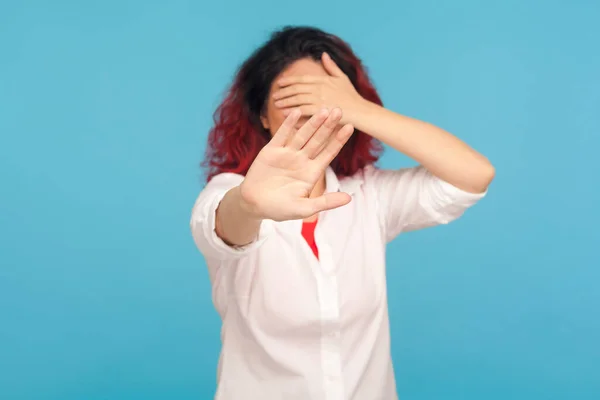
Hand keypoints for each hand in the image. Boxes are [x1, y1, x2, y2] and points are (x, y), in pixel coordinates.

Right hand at [239, 108, 353, 221]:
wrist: (254, 205)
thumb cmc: (280, 209)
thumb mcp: (305, 209)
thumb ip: (325, 202)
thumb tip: (348, 199)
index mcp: (311, 173)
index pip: (328, 153)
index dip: (338, 140)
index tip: (350, 127)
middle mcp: (301, 160)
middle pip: (318, 140)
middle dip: (328, 126)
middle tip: (339, 110)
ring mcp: (287, 154)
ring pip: (303, 135)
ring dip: (313, 122)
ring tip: (324, 110)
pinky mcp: (271, 151)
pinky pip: (282, 135)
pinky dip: (289, 124)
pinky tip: (296, 112)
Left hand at [272, 53, 366, 124]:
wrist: (360, 111)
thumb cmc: (352, 96)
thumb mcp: (342, 77)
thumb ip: (331, 66)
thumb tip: (324, 54)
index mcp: (323, 79)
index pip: (301, 79)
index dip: (289, 81)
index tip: (279, 83)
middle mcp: (319, 88)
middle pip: (296, 89)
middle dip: (283, 92)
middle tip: (274, 95)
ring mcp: (319, 99)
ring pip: (297, 99)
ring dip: (285, 101)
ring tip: (276, 104)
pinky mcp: (320, 111)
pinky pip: (303, 111)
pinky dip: (292, 112)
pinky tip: (284, 114)